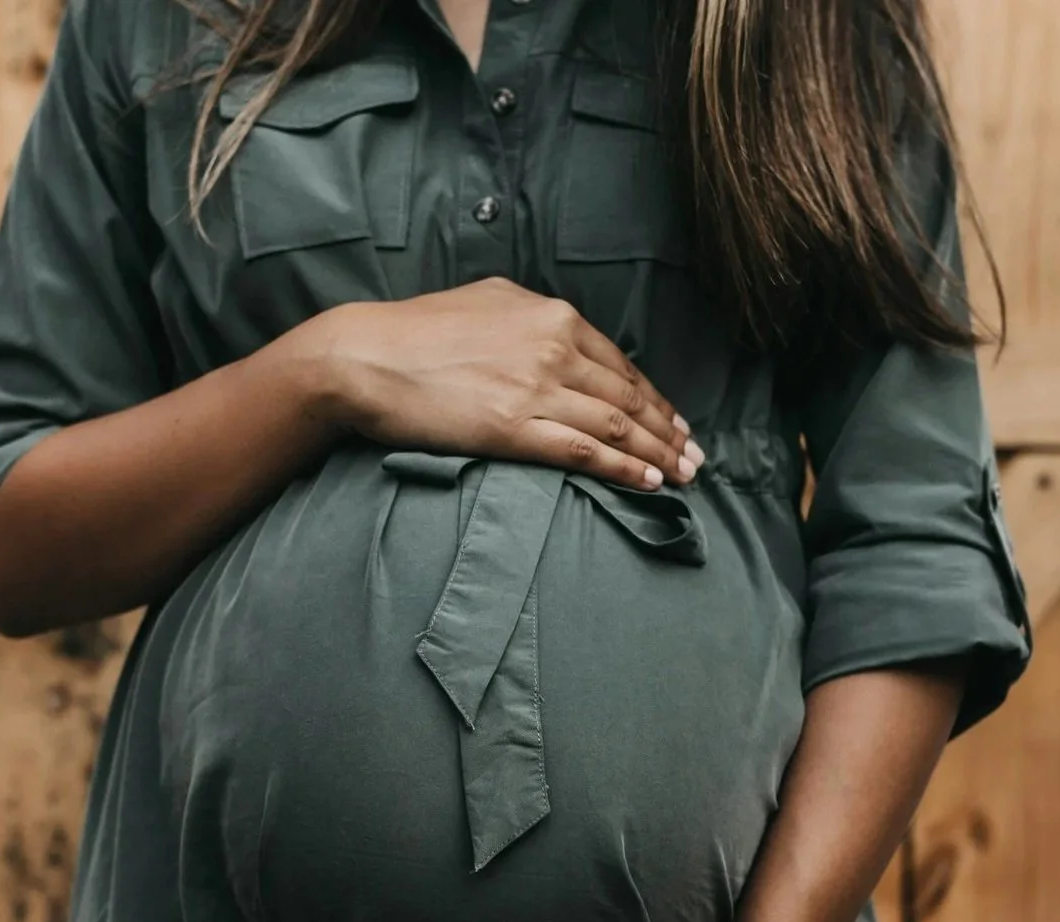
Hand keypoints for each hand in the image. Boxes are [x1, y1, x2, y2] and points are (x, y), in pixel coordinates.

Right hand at [306, 277, 703, 491]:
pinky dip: (623, 468)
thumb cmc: (415, 332)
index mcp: (550, 315)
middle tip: (695, 457)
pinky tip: (647, 482)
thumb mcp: (484, 302)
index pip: (619, 362)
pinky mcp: (513, 427)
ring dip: (656, 453)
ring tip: (682, 475)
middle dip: (667, 430)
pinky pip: (584, 451)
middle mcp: (553, 347)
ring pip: (615, 424)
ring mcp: (535, 387)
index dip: (653, 397)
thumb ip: (528, 315)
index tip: (673, 421)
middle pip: (628, 395)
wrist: (364, 357)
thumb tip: (555, 327)